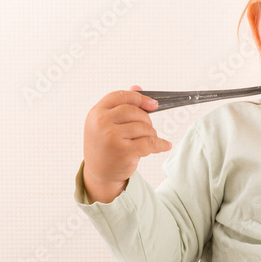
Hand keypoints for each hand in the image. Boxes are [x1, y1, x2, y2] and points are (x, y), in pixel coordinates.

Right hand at [82, 85, 171, 202]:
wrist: (99, 175)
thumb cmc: (105, 146)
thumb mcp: (107, 124)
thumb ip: (121, 105)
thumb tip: (137, 86)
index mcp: (96, 113)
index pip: (120, 96)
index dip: (139, 98)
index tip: (153, 104)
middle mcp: (101, 123)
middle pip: (134, 111)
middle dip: (146, 120)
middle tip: (148, 130)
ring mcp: (111, 137)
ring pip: (143, 127)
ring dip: (151, 134)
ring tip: (147, 141)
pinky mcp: (123, 151)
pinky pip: (149, 142)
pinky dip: (160, 144)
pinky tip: (164, 145)